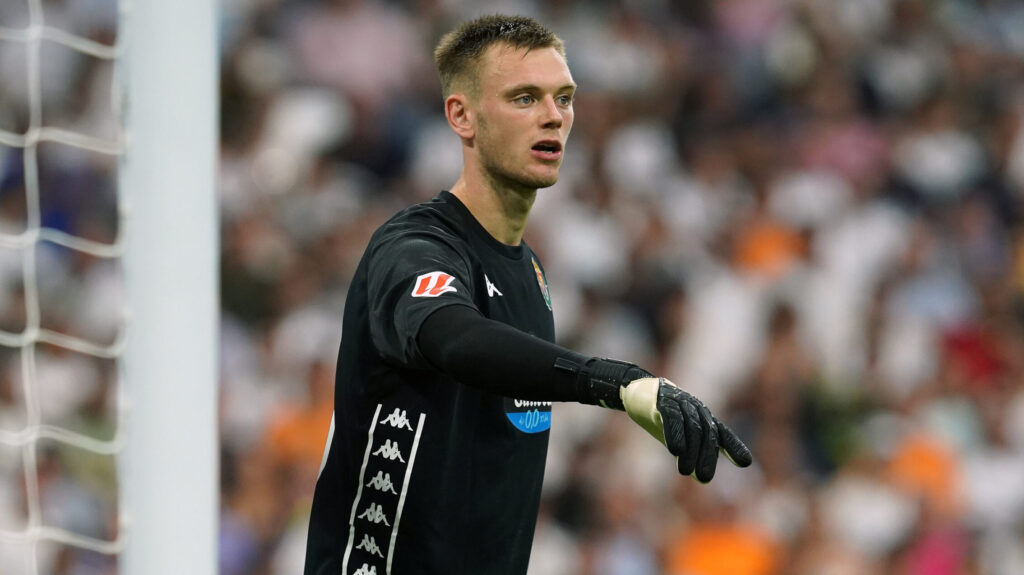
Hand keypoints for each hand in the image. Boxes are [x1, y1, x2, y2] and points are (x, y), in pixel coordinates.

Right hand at [620, 377, 751, 481]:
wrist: (637, 391)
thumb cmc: (663, 418)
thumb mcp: (679, 438)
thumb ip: (692, 455)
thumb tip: (703, 480)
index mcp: (703, 418)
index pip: (722, 434)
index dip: (734, 447)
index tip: (745, 463)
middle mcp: (696, 409)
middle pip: (707, 434)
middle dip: (707, 456)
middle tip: (705, 478)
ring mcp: (680, 403)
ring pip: (691, 428)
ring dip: (690, 451)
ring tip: (686, 472)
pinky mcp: (662, 401)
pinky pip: (672, 417)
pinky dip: (675, 433)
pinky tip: (675, 450)